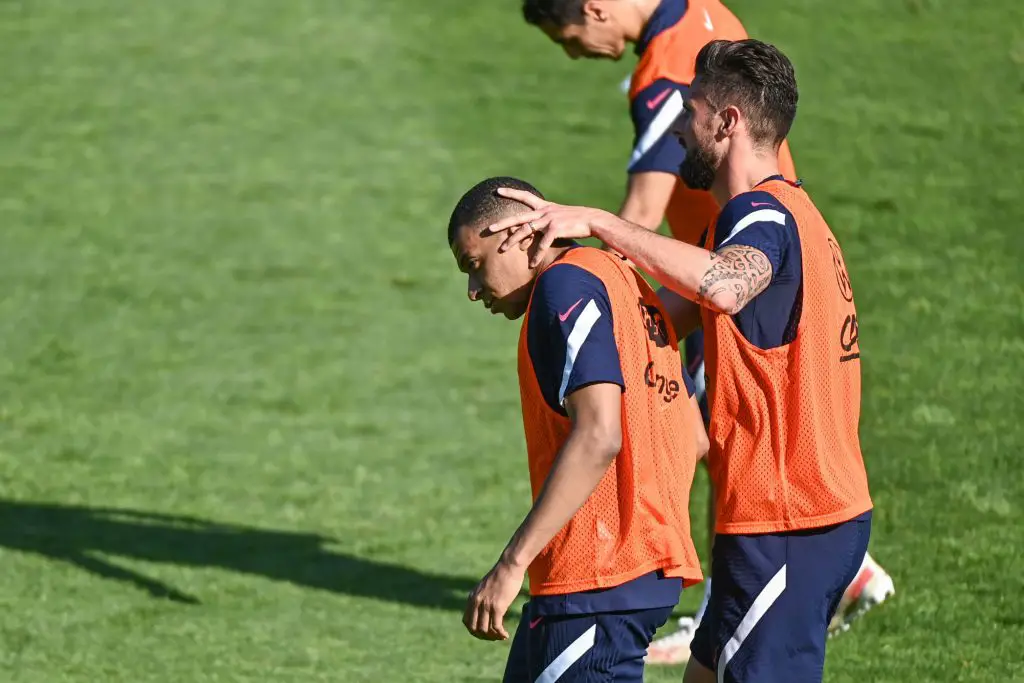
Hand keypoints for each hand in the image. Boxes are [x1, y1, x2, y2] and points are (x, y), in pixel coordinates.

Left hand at [462, 558, 525, 640]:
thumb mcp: (485, 587)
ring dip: (493, 637)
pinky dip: (500, 634)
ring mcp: (486, 604)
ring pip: (485, 630)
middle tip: (494, 637)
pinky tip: (506, 635)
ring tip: (501, 636)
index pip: (466, 622)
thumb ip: (481, 598)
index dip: (475, 631)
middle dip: (484, 636)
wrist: (509, 566)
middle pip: (474, 628)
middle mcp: (476, 602)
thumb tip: (483, 609)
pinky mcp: (497, 606)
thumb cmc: (501, 575)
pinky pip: (496, 627)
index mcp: (472, 598)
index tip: (485, 633)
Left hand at [483, 188, 616, 266]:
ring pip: (526, 230)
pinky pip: (542, 243)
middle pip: (518, 217)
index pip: (525, 196)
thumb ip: (543, 223)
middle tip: (489, 228)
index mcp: (544, 206)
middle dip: (502, 223)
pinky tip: (532, 263)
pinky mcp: (556, 228)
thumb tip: (528, 237)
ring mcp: (549, 219)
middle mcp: (544, 211)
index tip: (498, 190)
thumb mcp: (557, 217)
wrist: (593, 220)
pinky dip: (536, 254)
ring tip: (503, 249)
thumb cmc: (575, 221)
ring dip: (513, 241)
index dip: (511, 193)